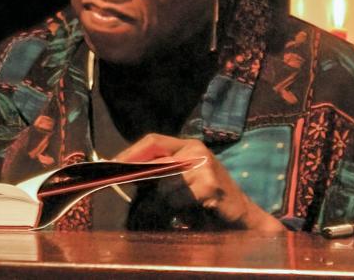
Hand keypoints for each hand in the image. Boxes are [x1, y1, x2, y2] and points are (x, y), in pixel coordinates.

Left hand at [115, 133, 284, 230]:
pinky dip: (178, 209)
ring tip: (180, 206)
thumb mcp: (183, 179)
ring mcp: (205, 166)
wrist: (240, 213)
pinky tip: (191, 211)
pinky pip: (177, 199)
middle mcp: (197, 150)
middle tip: (130, 187)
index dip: (131, 152)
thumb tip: (127, 174)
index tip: (112, 164)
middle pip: (156, 163)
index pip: (153, 141)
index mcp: (189, 145)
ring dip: (165, 201)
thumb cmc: (207, 197)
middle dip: (142, 178)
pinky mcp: (209, 186)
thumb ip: (160, 172)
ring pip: (165, 186)